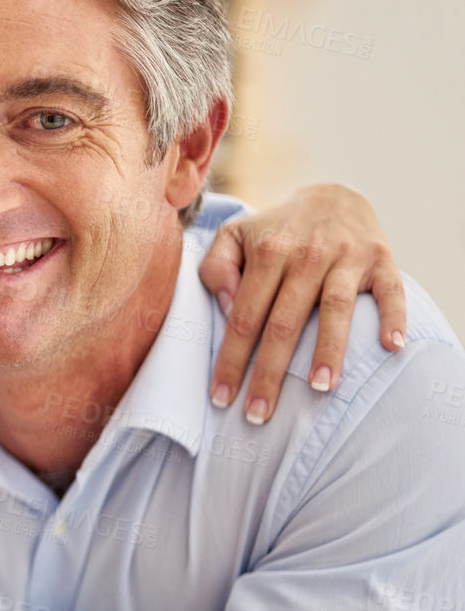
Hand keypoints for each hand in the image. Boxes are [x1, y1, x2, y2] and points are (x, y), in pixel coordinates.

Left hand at [199, 183, 405, 422]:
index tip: (221, 396)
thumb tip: (227, 307)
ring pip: (335, 309)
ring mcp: (347, 258)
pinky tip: (391, 347)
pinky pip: (391, 290)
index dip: (231, 358)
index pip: (244, 316)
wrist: (332, 197)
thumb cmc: (275, 231)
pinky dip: (394, 317)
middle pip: (285, 322)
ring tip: (319, 388)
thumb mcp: (234, 237)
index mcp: (269, 253)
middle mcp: (308, 255)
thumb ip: (217, 269)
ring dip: (328, 350)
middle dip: (270, 372)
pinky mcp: (381, 259)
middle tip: (258, 413)